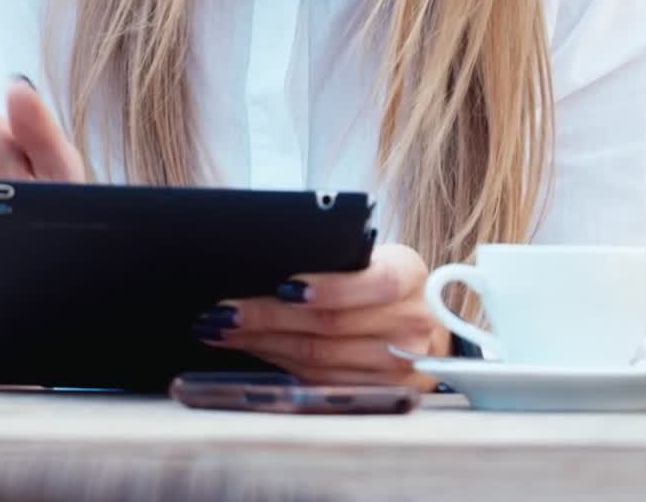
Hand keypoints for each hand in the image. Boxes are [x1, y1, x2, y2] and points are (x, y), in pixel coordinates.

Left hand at [196, 244, 449, 389]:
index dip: (328, 287)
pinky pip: (320, 380)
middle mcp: (412, 323)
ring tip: (222, 329)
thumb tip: (265, 255)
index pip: (373, 284)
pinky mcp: (381, 393)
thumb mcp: (369, 253)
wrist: (423, 319)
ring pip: (320, 358)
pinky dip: (279, 362)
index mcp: (410, 275)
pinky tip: (250, 347)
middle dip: (269, 317)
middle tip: (224, 311)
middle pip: (333, 326)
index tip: (282, 286)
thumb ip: (332, 253)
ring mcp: (402, 365)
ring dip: (264, 343)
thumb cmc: (377, 274)